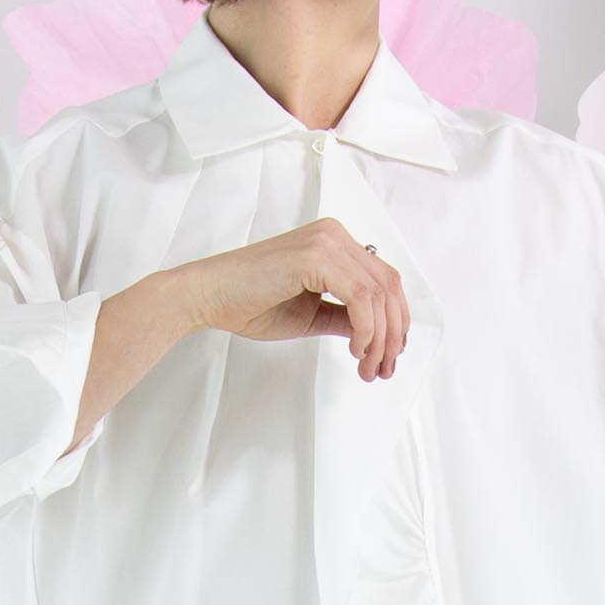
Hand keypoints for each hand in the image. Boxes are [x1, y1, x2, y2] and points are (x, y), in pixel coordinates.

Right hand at [174, 221, 408, 380]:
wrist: (209, 296)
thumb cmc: (250, 303)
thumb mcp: (312, 314)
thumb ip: (345, 318)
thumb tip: (375, 335)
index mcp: (335, 243)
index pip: (384, 281)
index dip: (396, 321)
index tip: (389, 356)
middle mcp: (335, 235)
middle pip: (389, 287)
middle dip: (393, 335)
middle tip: (383, 369)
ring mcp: (326, 242)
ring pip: (379, 295)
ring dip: (381, 339)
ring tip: (368, 367)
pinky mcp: (316, 257)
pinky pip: (361, 298)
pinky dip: (366, 329)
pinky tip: (355, 350)